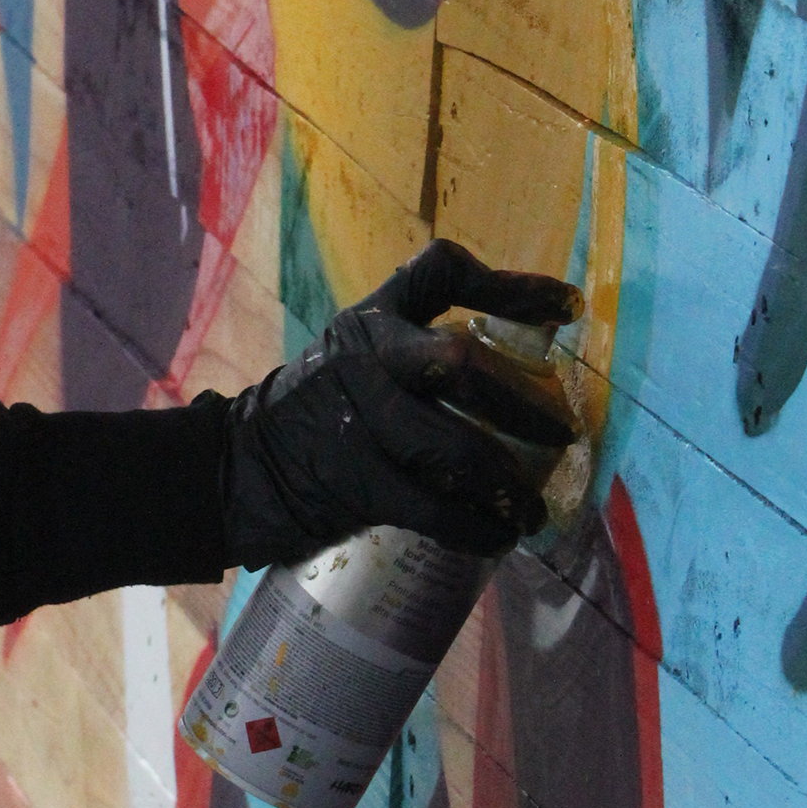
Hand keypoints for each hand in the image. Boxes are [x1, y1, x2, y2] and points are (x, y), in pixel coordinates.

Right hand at [220, 241, 581, 570]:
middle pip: (459, 363)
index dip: (510, 284)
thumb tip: (517, 383)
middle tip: (562, 433)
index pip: (442, 272)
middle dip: (523, 403)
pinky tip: (500, 536)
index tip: (567, 307)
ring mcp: (358, 418)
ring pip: (455, 447)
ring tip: (535, 508)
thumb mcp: (354, 357)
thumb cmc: (317, 413)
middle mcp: (365, 355)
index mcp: (372, 318)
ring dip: (509, 483)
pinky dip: (478, 526)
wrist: (239, 466)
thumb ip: (414, 355)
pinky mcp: (355, 480)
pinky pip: (434, 508)